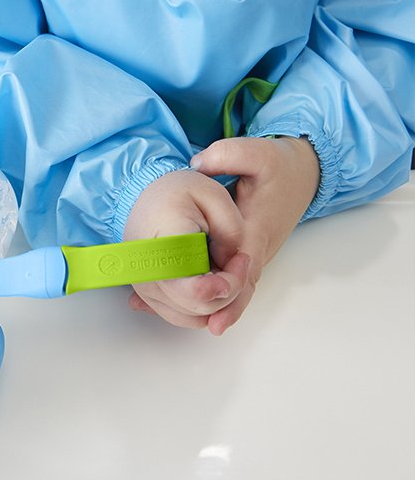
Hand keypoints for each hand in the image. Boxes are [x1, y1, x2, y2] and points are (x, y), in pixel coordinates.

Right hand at [124, 169, 250, 333]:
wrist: (143, 197)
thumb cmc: (176, 193)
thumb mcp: (215, 196)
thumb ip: (231, 231)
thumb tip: (229, 266)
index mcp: (164, 242)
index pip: (193, 288)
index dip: (224, 287)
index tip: (240, 263)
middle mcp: (148, 271)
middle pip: (198, 306)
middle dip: (230, 288)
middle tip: (239, 258)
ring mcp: (145, 286)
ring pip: (193, 316)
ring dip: (218, 298)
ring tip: (223, 265)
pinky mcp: (147, 294)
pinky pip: (183, 316)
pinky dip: (204, 303)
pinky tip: (211, 277)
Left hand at [189, 135, 320, 333]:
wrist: (303, 172)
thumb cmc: (279, 165)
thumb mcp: (258, 152)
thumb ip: (228, 155)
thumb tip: (198, 166)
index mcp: (257, 228)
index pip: (243, 268)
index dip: (228, 292)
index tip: (214, 315)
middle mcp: (256, 247)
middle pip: (240, 287)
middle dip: (221, 309)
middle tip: (201, 327)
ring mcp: (252, 251)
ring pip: (233, 284)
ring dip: (211, 302)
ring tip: (175, 313)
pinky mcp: (245, 250)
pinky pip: (227, 273)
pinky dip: (209, 285)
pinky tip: (178, 291)